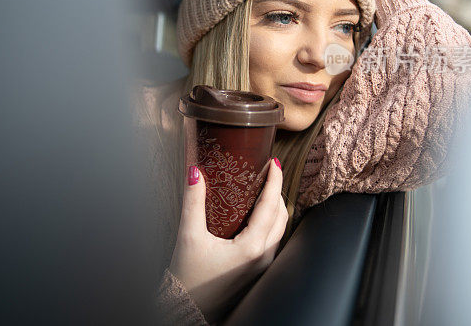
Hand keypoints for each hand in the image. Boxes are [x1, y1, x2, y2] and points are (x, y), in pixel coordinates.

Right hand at [167, 158, 287, 322]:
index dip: (274, 181)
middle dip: (277, 191)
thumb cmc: (189, 277)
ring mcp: (262, 264)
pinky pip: (272, 239)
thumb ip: (193, 202)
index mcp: (250, 247)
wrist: (189, 308)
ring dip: (275, 206)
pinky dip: (269, 221)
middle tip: (267, 171)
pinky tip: (254, 212)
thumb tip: (195, 172)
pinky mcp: (257, 268)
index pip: (270, 206)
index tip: (274, 162)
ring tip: (262, 188)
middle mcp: (262, 256)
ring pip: (280, 228)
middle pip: (281, 216)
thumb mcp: (189, 236)